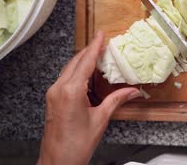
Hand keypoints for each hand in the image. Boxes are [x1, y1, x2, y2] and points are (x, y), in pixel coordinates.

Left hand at [38, 31, 140, 164]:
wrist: (57, 161)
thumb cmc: (76, 145)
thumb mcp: (100, 120)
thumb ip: (116, 100)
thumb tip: (132, 91)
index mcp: (71, 91)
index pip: (85, 61)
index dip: (94, 46)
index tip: (100, 34)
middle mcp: (59, 89)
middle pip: (75, 62)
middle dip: (89, 51)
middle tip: (103, 43)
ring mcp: (53, 94)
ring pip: (69, 69)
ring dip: (83, 61)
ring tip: (97, 56)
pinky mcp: (53, 99)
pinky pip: (65, 78)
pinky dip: (77, 71)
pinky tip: (87, 73)